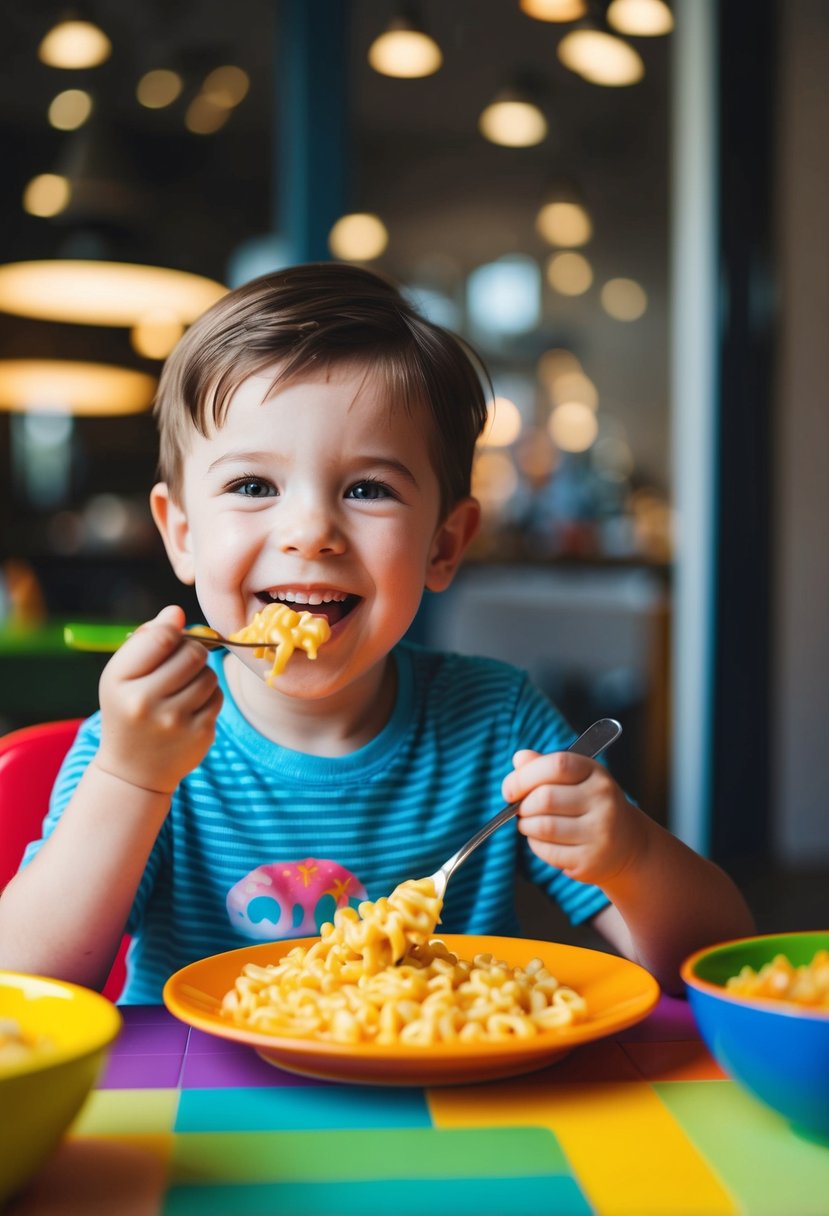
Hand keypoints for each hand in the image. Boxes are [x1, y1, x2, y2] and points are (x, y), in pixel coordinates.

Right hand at [95, 605, 221, 794]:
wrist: (133, 770)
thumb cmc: (128, 709)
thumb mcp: (121, 675)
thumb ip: (147, 640)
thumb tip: (176, 612)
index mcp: (120, 681)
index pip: (162, 638)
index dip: (175, 630)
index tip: (174, 634)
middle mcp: (145, 702)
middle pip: (193, 653)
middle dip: (192, 651)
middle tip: (182, 661)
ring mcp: (175, 722)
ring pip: (209, 674)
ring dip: (201, 674)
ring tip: (184, 687)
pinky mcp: (199, 735)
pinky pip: (217, 696)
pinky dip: (209, 696)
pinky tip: (191, 707)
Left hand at [502, 748, 645, 887]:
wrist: (628, 844)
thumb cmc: (591, 805)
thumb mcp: (576, 778)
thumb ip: (545, 766)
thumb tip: (519, 759)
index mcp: (596, 773)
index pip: (557, 765)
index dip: (524, 776)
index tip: (510, 789)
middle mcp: (603, 800)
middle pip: (545, 798)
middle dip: (522, 806)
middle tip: (521, 810)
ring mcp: (600, 832)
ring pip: (543, 827)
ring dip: (526, 826)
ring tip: (528, 824)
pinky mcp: (591, 860)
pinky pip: (548, 851)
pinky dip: (535, 845)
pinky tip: (542, 841)